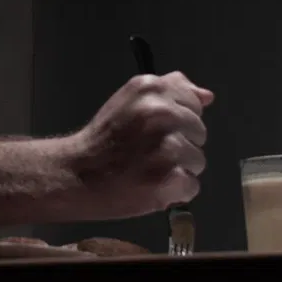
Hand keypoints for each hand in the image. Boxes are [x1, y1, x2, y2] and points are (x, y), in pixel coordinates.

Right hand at [66, 72, 213, 219]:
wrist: (74, 174)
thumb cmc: (104, 139)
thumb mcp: (131, 101)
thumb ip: (170, 92)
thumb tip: (207, 96)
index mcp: (152, 89)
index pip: (194, 105)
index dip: (176, 122)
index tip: (151, 131)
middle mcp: (162, 112)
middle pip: (199, 133)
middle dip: (180, 145)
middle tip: (147, 153)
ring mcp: (168, 146)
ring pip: (198, 161)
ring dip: (178, 170)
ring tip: (147, 170)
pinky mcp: (170, 177)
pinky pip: (192, 186)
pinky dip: (174, 192)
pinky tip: (150, 186)